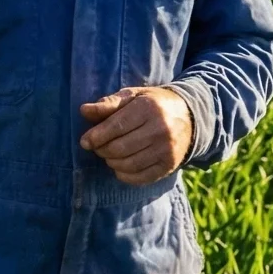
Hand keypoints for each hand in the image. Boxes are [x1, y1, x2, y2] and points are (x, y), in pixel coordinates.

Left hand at [79, 86, 193, 183]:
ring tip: (108, 155)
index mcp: (148, 108)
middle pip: (120, 148)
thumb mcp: (132, 96)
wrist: (189, 116)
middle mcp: (160, 129)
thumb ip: (108, 104)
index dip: (96, 136)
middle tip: (97, 147)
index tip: (85, 142)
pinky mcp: (169, 165)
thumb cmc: (152, 104)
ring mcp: (167, 150)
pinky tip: (119, 167)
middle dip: (102, 150)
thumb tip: (84, 111)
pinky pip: (141, 177)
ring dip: (112, 162)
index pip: (116, 126)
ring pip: (129, 164)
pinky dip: (124, 175)